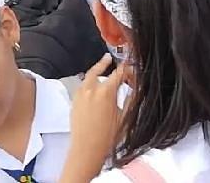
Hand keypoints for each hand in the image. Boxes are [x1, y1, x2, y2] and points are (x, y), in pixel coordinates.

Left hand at [62, 55, 126, 180]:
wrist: (87, 150)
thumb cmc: (107, 138)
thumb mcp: (126, 118)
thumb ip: (132, 100)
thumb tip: (136, 90)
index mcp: (106, 92)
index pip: (119, 73)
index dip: (127, 69)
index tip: (131, 68)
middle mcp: (91, 90)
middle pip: (98, 69)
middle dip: (106, 63)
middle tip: (110, 58)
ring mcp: (80, 96)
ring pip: (87, 77)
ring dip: (95, 71)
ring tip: (100, 67)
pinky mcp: (74, 103)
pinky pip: (81, 86)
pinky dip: (87, 82)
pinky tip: (91, 85)